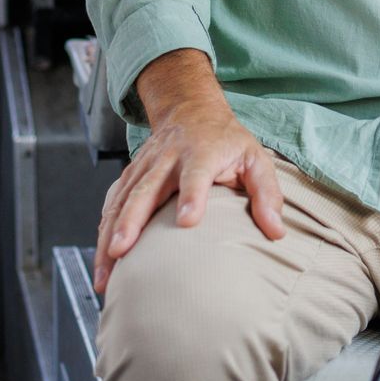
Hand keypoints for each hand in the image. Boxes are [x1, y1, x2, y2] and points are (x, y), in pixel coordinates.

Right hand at [91, 51, 284, 292]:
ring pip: (122, 200)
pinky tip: (101, 258)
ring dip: (110, 234)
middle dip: (131, 222)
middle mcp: (168, 159)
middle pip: (146, 190)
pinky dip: (104, 229)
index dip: (191, 196)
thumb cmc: (227, 141)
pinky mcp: (131, 174)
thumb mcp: (255, 158)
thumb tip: (278, 232)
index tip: (186, 222)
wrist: (191, 108)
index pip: (196, 175)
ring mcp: (145, 166)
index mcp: (202, 152)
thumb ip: (267, 194)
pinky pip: (113, 202)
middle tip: (121, 252)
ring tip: (105, 272)